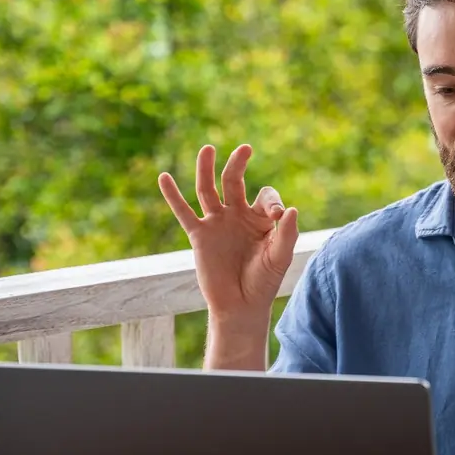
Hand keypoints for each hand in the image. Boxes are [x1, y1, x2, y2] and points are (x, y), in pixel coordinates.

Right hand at [158, 144, 298, 323]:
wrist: (241, 306)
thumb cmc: (264, 282)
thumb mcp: (279, 257)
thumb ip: (287, 234)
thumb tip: (290, 210)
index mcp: (259, 217)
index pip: (265, 196)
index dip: (272, 201)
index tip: (277, 216)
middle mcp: (236, 215)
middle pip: (234, 181)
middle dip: (239, 164)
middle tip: (246, 148)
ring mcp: (216, 223)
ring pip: (208, 189)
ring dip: (207, 168)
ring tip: (209, 148)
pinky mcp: (199, 235)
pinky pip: (183, 212)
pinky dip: (172, 195)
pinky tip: (163, 177)